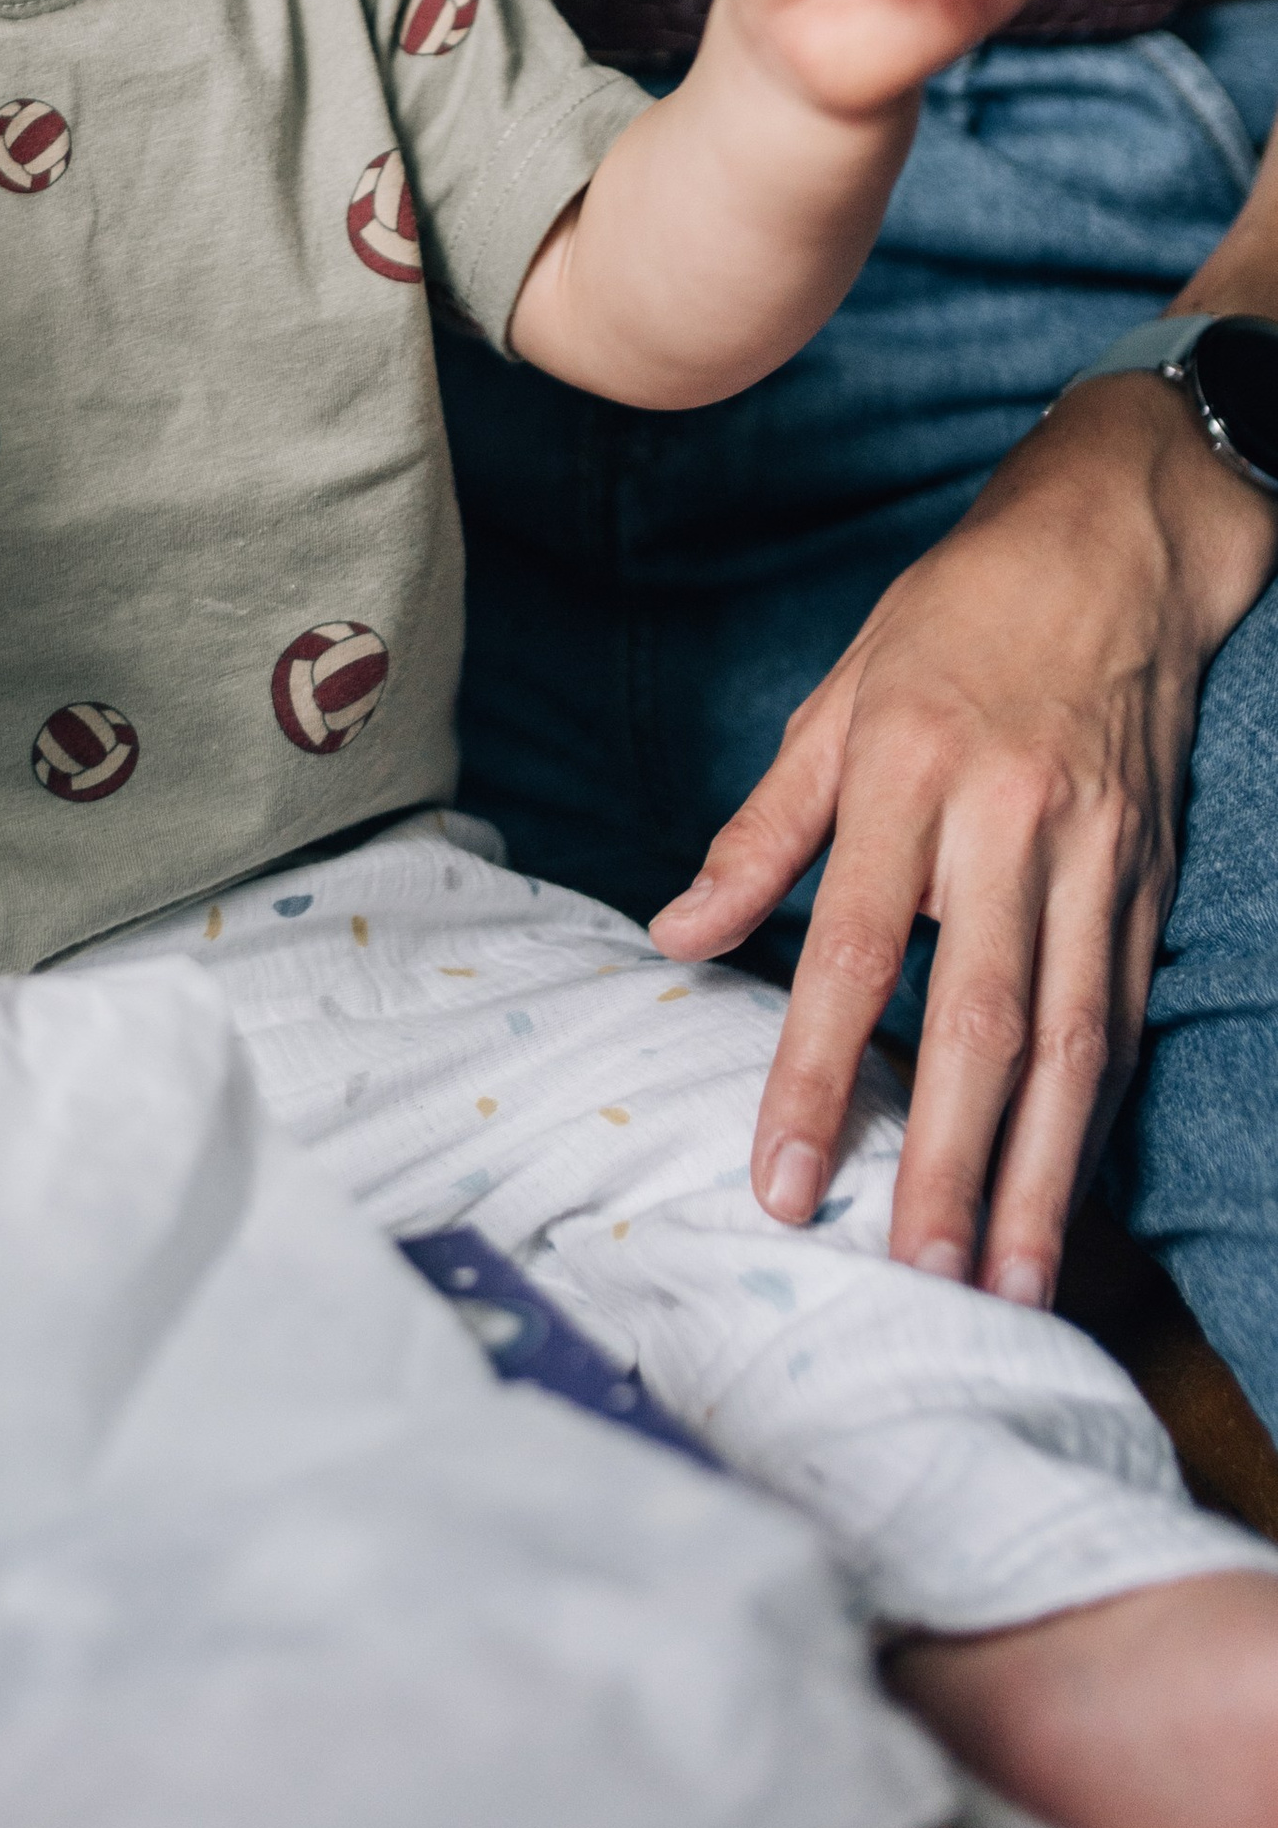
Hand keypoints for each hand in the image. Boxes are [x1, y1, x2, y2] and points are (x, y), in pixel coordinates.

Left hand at [650, 372, 1277, 1302]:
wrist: (1114, 547)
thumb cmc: (955, 621)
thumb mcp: (838, 699)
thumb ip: (761, 831)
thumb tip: (678, 937)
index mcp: (908, 770)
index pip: (851, 948)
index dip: (814, 1070)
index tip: (784, 1176)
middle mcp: (1010, 820)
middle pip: (978, 1016)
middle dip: (948, 1158)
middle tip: (918, 1272)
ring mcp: (1095, 853)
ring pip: (1070, 1036)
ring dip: (1039, 1170)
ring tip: (1008, 1280)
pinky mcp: (1150, 876)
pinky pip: (1121, 1010)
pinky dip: (1095, 1109)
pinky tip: (1066, 1190)